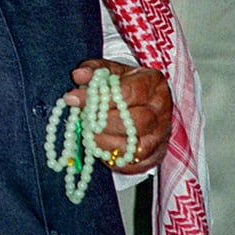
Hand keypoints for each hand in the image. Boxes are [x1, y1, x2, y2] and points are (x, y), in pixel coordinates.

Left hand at [65, 59, 171, 174]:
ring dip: (104, 141)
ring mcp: (160, 135)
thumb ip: (95, 71)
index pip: (130, 91)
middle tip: (84, 119)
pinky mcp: (154, 155)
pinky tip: (98, 147)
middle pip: (137, 121)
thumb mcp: (112, 72)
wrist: (145, 105)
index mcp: (153, 83)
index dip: (101, 96)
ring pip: (134, 145)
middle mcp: (160, 110)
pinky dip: (112, 158)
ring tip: (88, 133)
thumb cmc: (126, 86)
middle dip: (104, 121)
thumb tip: (79, 75)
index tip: (74, 98)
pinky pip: (133, 163)